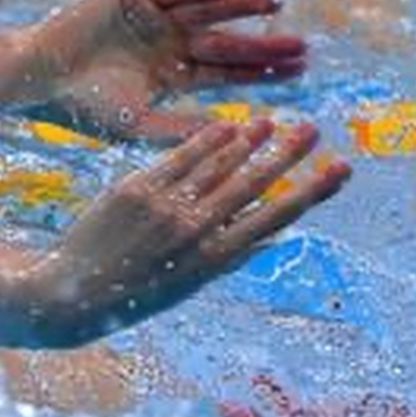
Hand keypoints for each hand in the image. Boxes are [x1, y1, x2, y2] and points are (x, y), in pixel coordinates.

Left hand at [28, 118, 348, 341]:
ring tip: (275, 121)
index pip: (276, 218)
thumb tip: (271, 236)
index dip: (312, 191)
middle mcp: (193, 232)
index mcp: (214, 260)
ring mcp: (164, 209)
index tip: (342, 169)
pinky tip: (227, 125)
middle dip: (286, 156)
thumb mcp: (189, 284)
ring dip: (249, 142)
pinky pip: (177, 158)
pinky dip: (205, 141)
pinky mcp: (135, 189)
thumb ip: (229, 255)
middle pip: (252, 185)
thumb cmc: (137, 292)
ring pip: (216, 166)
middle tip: (315, 130)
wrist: (73, 295)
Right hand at [38, 0, 306, 141]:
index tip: (300, 72)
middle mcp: (166, 45)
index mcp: (170, 76)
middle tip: (302, 45)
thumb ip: (185, 131)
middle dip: (261, 45)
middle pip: (225, 43)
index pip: (226, 74)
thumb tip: (237, 140)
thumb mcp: (140, 126)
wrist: (37, 76)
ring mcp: (152, 18)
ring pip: (207, 11)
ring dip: (239, 7)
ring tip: (274, 3)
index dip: (261, 73)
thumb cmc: (82, 108)